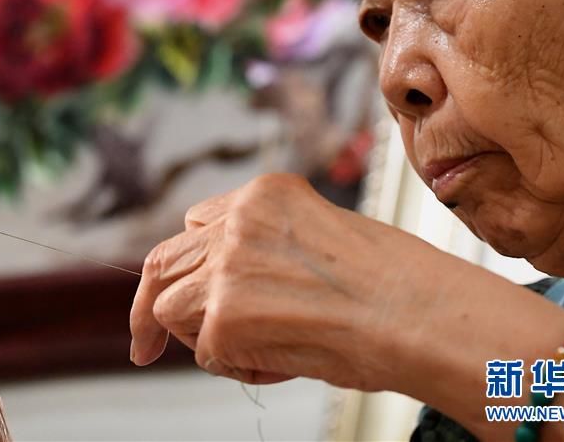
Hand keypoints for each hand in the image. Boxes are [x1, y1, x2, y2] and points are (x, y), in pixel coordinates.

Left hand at [129, 173, 448, 390]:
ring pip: (169, 306)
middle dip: (150, 303)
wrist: (419, 314)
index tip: (176, 290)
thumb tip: (226, 286)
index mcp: (263, 196)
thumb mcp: (320, 237)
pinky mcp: (223, 316)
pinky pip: (205, 352)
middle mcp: (237, 222)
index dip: (187, 265)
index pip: (195, 227)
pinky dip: (237, 366)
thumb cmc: (391, 284)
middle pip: (163, 261)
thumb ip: (264, 249)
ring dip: (201, 336)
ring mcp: (225, 267)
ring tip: (257, 349)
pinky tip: (283, 361)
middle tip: (144, 344)